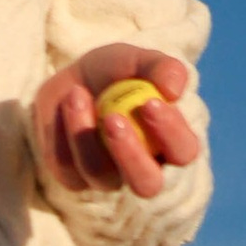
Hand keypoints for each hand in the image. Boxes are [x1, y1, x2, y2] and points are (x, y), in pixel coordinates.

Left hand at [33, 46, 200, 201]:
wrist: (72, 81)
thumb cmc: (117, 73)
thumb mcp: (138, 61)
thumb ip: (162, 68)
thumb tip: (174, 89)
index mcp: (170, 145)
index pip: (183, 151)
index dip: (170, 132)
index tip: (150, 102)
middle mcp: (142, 170)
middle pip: (147, 184)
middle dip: (131, 154)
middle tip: (114, 118)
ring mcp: (106, 179)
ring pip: (99, 173)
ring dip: (85, 133)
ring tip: (77, 93)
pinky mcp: (72, 178)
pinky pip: (66, 164)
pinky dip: (62, 130)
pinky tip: (65, 103)